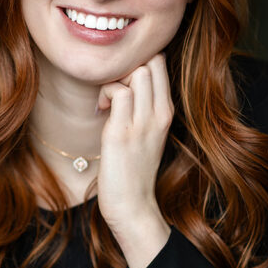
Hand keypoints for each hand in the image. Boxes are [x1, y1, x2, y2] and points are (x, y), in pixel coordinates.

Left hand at [96, 54, 172, 267]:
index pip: (160, 63)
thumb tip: (126, 82)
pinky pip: (119, 92)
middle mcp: (160, 114)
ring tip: (106, 102)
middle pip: (150, 61)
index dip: (138, 63)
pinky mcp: (122, 133)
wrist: (133, 206)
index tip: (123, 84)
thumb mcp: (148, 134)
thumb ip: (144, 107)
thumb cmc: (134, 170)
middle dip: (125, 67)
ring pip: (137, 71)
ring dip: (115, 79)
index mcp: (167, 112)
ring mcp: (143, 123)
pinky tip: (101, 111)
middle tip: (112, 90)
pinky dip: (105, 94)